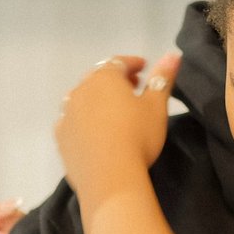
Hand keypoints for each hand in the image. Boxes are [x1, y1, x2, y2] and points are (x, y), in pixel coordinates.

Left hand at [55, 51, 181, 204]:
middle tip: (132, 88)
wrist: (109, 178)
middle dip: (115, 80)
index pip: (119, 62)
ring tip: (113, 111)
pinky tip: (93, 131)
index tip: (144, 68)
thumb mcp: (156, 107)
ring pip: (82, 98)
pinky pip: (72, 120)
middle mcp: (81, 90)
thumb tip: (172, 54)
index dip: (133, 63)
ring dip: (97, 99)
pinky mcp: (60, 137)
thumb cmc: (137, 137)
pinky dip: (83, 119)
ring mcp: (67, 114)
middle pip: (98, 78)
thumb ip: (162, 78)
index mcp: (104, 78)